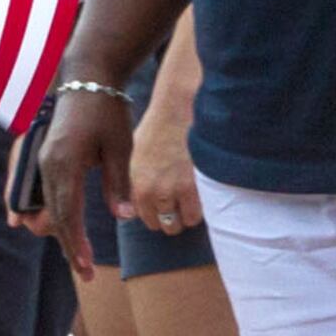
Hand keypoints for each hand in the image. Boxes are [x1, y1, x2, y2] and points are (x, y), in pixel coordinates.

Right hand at [24, 83, 131, 275]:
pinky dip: (32, 209)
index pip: (68, 215)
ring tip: (73, 254)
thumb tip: (123, 218)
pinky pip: (32, 189)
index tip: (86, 268)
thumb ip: (118, 183)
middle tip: (85, 273)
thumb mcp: (120, 147)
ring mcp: (39, 158)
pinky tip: (21, 222)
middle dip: (68, 244)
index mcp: (65, 163)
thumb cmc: (107, 109)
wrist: (87, 75)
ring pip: (41, 205)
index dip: (76, 244)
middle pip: (53, 216)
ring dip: (54, 230)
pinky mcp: (40, 154)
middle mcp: (45, 164)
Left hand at [129, 95, 199, 238]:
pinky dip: (200, 210)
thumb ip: (135, 182)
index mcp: (138, 185)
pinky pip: (198, 214)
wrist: (177, 110)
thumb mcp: (135, 155)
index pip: (145, 218)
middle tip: (179, 206)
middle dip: (171, 218)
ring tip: (191, 202)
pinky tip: (200, 197)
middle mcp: (155, 192)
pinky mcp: (197, 186)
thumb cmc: (157, 128)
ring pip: (183, 223)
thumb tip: (137, 202)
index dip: (155, 214)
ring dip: (186, 216)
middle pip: (164, 225)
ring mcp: (177, 191)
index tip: (163, 206)